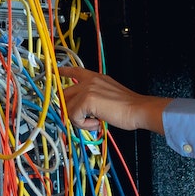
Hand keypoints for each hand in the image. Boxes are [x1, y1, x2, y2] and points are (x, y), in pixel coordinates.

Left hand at [55, 66, 171, 133]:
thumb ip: (94, 99)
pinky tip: (96, 123)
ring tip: (95, 122)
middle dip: (69, 110)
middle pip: (65, 94)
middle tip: (82, 120)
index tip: (56, 71)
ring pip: (68, 108)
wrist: (138, 109)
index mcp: (96, 78)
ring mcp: (87, 89)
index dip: (63, 71)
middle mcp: (90, 81)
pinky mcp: (87, 100)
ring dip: (79, 120)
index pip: (75, 71)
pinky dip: (83, 125)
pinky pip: (74, 116)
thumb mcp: (108, 97)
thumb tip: (83, 110)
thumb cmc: (128, 107)